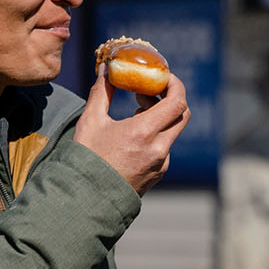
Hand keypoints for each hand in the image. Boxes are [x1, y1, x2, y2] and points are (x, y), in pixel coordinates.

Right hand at [74, 70, 189, 195]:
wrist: (86, 199)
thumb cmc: (86, 159)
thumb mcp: (90, 121)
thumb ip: (102, 92)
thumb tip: (107, 69)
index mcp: (144, 132)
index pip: (177, 102)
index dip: (175, 85)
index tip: (164, 77)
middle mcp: (159, 149)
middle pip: (181, 115)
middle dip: (169, 98)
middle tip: (148, 92)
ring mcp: (161, 164)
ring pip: (172, 132)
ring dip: (160, 117)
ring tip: (136, 112)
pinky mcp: (158, 174)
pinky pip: (164, 148)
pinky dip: (156, 135)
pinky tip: (134, 136)